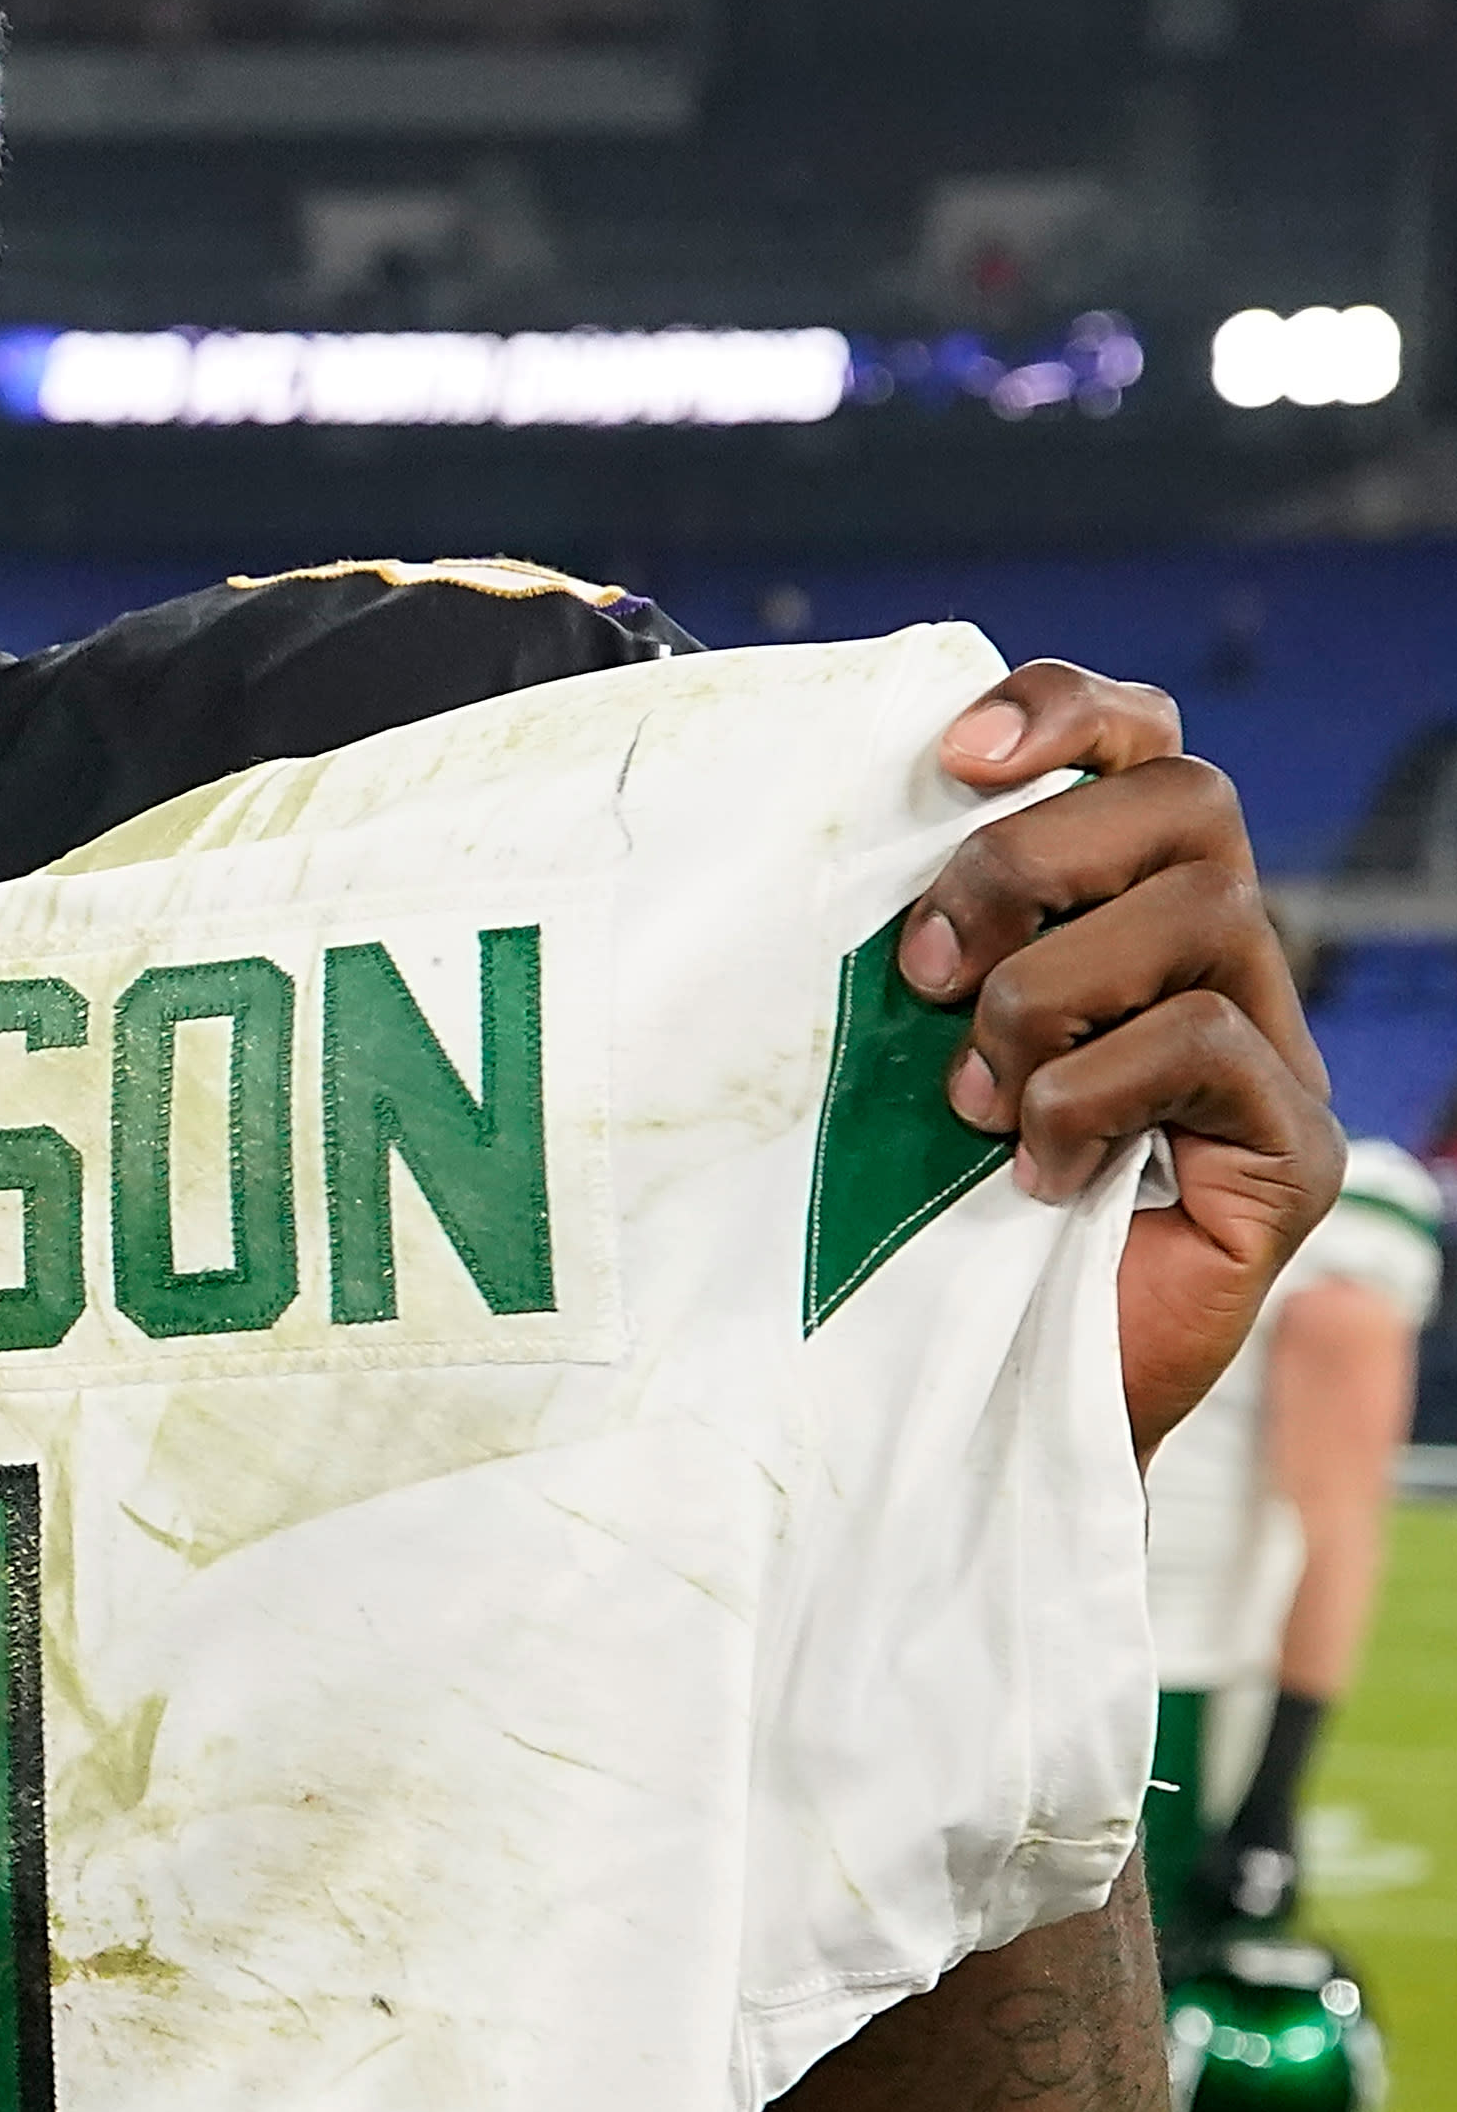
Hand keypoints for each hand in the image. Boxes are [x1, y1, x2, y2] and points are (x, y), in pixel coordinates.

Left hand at [891, 664, 1336, 1458]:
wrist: (964, 1400)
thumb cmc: (904, 1211)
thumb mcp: (878, 1045)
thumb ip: (898, 940)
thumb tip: (822, 826)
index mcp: (1118, 909)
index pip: (1138, 743)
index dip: (1063, 711)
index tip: (949, 756)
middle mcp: (1215, 958)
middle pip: (1187, 799)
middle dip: (1028, 861)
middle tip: (920, 977)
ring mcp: (1269, 1050)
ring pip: (1202, 910)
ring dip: (1043, 996)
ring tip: (969, 1100)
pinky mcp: (1289, 1146)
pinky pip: (1209, 1036)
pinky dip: (1087, 1093)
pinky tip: (1031, 1171)